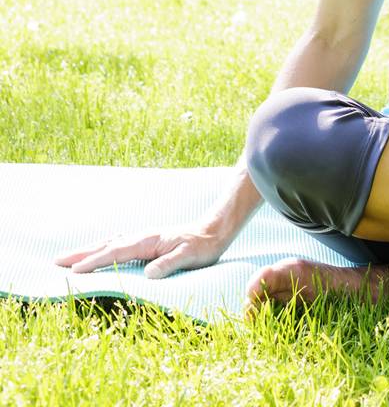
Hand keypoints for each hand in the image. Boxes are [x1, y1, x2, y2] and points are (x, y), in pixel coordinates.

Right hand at [55, 224, 229, 279]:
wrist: (212, 232)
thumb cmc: (202, 246)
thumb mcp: (189, 256)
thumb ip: (169, 264)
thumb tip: (149, 275)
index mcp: (148, 241)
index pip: (115, 252)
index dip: (95, 262)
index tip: (75, 270)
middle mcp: (141, 237)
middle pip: (106, 245)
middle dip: (81, 253)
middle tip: (57, 261)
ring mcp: (142, 239)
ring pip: (109, 243)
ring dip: (88, 250)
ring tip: (68, 258)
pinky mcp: (145, 243)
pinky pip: (117, 246)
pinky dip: (102, 249)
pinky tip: (96, 254)